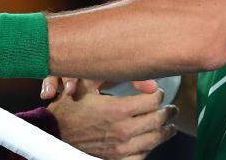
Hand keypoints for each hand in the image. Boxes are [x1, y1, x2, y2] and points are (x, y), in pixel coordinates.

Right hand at [46, 78, 177, 159]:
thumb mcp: (87, 84)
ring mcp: (121, 148)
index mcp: (118, 109)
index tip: (157, 92)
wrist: (53, 133)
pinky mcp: (117, 159)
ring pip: (154, 140)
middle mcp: (123, 130)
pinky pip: (142, 156)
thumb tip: (143, 78)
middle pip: (158, 120)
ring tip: (169, 127)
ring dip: (165, 132)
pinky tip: (150, 142)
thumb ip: (113, 75)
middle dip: (167, 112)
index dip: (158, 95)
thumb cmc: (69, 107)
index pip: (152, 101)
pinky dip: (149, 149)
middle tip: (171, 109)